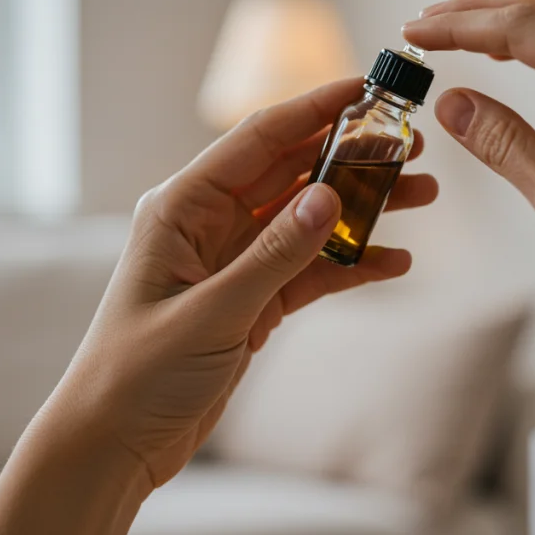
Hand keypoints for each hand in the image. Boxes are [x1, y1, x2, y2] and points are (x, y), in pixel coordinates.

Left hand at [52, 79, 436, 485]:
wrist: (114, 443)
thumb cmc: (137, 374)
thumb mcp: (210, 313)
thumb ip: (273, 257)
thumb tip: (329, 197)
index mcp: (181, 208)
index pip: (258, 141)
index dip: (314, 110)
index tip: (367, 90)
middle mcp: (207, 226)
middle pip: (291, 175)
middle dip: (352, 158)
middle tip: (413, 146)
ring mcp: (231, 264)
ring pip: (307, 221)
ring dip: (360, 210)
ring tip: (420, 196)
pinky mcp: (250, 304)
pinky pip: (308, 271)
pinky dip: (348, 265)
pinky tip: (393, 262)